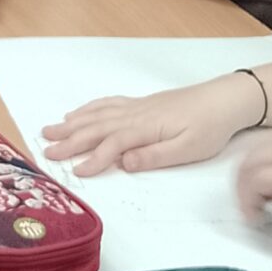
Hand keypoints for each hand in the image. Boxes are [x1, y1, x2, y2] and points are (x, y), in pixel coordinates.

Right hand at [40, 76, 262, 175]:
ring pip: (98, 114)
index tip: (76, 172)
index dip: (93, 158)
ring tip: (50, 131)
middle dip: (70, 140)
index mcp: (147, 128)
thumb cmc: (210, 127)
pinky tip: (78, 114)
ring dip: (72, 123)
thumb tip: (124, 162)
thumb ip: (154, 156)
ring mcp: (137, 107)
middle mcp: (136, 114)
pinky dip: (89, 109)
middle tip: (46, 150)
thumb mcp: (188, 149)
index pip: (112, 144)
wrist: (225, 99)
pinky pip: (108, 104)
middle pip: (96, 127)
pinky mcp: (141, 104)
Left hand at [234, 120, 271, 232]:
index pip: (264, 145)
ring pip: (246, 170)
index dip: (256, 168)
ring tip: (253, 211)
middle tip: (249, 202)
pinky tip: (257, 215)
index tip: (259, 187)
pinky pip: (252, 186)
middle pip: (250, 155)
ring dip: (245, 193)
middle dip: (245, 181)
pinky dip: (248, 202)